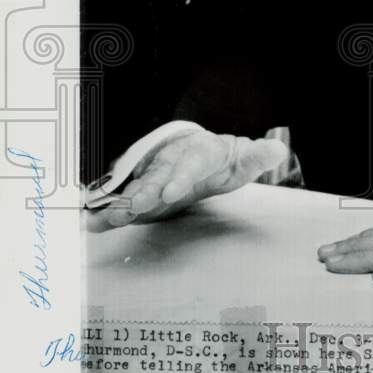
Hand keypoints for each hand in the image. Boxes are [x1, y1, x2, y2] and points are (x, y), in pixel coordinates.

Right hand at [85, 130, 287, 232]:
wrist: (200, 154)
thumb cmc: (222, 160)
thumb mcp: (243, 159)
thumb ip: (258, 156)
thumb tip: (278, 149)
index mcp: (199, 153)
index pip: (191, 163)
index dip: (180, 176)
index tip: (171, 192)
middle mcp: (172, 162)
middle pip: (158, 175)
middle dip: (146, 190)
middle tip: (137, 205)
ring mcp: (154, 175)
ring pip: (137, 188)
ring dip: (123, 202)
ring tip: (109, 216)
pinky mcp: (142, 192)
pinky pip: (124, 201)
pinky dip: (108, 212)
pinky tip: (94, 223)